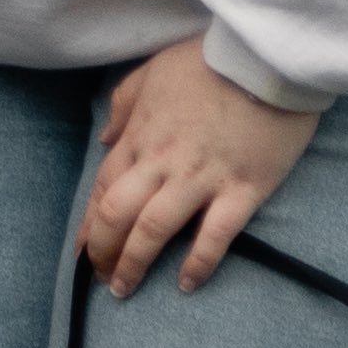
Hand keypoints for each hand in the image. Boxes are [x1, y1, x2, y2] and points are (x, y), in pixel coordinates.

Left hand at [81, 43, 319, 294]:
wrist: (265, 57)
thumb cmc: (208, 61)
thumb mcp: (152, 72)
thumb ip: (123, 106)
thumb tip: (104, 138)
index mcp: (139, 135)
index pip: (103, 188)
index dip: (89, 224)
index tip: (81, 251)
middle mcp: (161, 161)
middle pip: (118, 214)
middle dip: (103, 251)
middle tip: (101, 279)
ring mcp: (200, 177)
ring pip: (154, 229)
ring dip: (135, 263)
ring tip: (125, 289)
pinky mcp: (242, 188)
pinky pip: (214, 234)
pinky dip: (198, 263)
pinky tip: (186, 284)